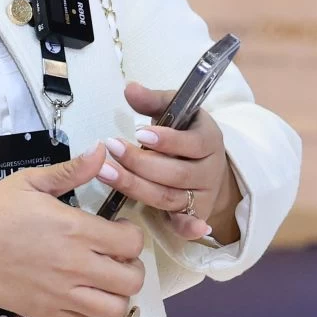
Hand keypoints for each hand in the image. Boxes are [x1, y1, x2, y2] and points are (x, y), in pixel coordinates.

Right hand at [0, 146, 146, 316]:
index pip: (132, 242)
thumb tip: (103, 151)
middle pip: (132, 278)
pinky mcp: (48, 314)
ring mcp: (62, 295)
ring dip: (118, 293)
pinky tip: (81, 291)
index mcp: (75, 230)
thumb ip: (72, 170)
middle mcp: (75, 266)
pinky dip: (93, 309)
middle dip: (132, 265)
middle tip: (116, 256)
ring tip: (104, 278)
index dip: (132, 235)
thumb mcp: (30, 182)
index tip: (117, 229)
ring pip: (116, 308)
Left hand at [104, 80, 239, 243]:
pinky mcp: (196, 215)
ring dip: (137, 187)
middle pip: (176, 174)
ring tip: (106, 173)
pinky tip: (169, 226)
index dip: (167, 140)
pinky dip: (183, 228)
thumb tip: (129, 88)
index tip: (139, 134)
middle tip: (112, 148)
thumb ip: (153, 101)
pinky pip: (185, 223)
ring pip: (170, 197)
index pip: (192, 142)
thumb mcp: (175, 112)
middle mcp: (210, 170)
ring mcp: (204, 195)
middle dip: (141, 164)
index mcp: (209, 139)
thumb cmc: (185, 133)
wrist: (209, 165)